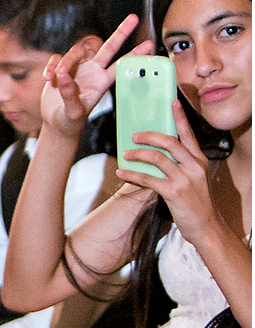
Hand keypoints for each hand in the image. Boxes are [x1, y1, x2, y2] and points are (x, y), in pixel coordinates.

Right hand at [41, 15, 152, 137]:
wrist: (56, 122)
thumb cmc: (70, 121)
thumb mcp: (73, 113)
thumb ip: (70, 95)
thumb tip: (63, 76)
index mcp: (101, 83)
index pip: (121, 66)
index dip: (135, 55)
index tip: (149, 45)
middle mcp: (93, 71)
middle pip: (109, 47)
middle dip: (121, 33)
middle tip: (134, 18)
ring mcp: (77, 68)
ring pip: (75, 52)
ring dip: (64, 62)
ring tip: (54, 78)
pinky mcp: (61, 68)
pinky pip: (56, 58)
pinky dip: (51, 67)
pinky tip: (47, 79)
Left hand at [117, 100, 224, 244]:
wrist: (205, 225)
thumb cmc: (194, 200)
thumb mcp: (192, 177)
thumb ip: (178, 163)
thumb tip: (153, 149)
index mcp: (199, 160)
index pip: (188, 134)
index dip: (180, 117)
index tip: (172, 101)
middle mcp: (194, 166)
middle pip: (169, 141)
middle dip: (148, 136)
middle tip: (134, 136)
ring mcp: (185, 179)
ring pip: (156, 158)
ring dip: (136, 155)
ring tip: (125, 155)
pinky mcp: (174, 192)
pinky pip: (148, 178)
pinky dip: (131, 175)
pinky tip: (121, 173)